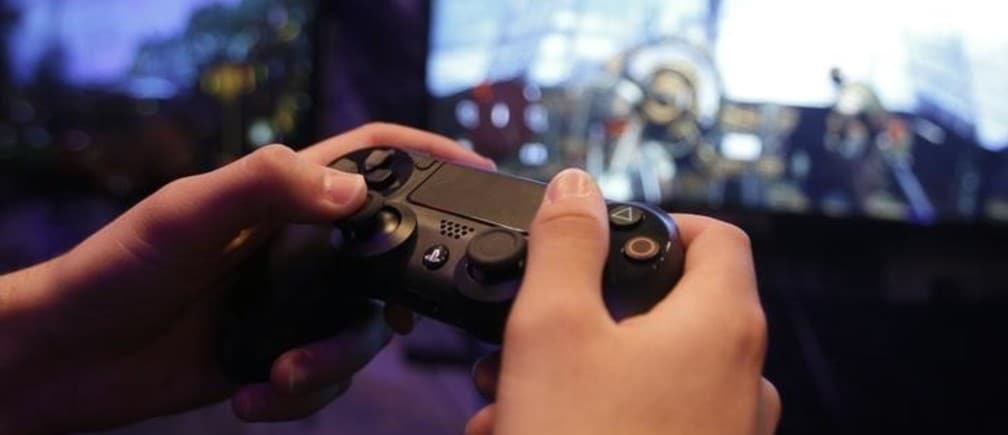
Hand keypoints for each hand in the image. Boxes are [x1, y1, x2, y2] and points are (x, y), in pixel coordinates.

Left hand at [0, 123, 493, 433]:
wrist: (73, 356)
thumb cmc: (117, 268)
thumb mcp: (190, 212)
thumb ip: (270, 187)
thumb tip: (354, 195)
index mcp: (282, 194)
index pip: (372, 157)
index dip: (429, 155)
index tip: (479, 172)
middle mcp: (297, 244)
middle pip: (387, 257)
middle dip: (390, 300)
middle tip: (392, 324)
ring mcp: (292, 301)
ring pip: (361, 332)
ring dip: (332, 365)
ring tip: (280, 377)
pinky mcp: (279, 351)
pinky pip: (324, 378)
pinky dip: (300, 396)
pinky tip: (254, 395)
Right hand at [465, 169, 779, 434]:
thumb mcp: (554, 330)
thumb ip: (566, 245)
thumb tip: (578, 186)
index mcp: (721, 325)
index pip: (716, 237)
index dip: (661, 223)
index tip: (609, 237)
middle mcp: (739, 378)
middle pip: (669, 309)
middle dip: (587, 314)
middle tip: (529, 332)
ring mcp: (725, 431)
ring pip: (645, 373)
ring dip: (577, 371)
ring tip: (512, 396)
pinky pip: (647, 422)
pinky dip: (593, 414)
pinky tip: (531, 433)